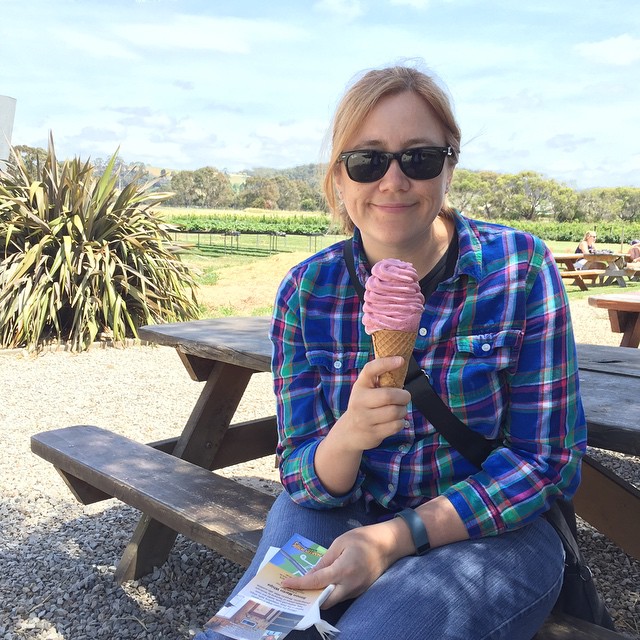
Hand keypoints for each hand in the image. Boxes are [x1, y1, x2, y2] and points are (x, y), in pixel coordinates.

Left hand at [281, 521, 402, 608]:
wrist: (388, 544)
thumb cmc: (363, 538)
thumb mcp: (340, 542)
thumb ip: (325, 560)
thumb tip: (312, 574)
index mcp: (343, 569)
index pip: (317, 582)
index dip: (300, 584)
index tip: (286, 584)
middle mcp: (350, 585)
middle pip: (325, 601)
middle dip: (309, 599)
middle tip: (295, 591)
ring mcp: (356, 590)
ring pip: (334, 600)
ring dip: (319, 597)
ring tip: (306, 588)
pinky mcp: (360, 590)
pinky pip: (342, 596)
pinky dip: (330, 593)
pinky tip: (323, 585)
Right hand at [336, 356, 411, 451]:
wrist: (349, 432)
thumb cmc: (364, 406)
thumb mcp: (365, 391)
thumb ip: (379, 380)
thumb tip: (401, 364)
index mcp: (360, 386)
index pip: (370, 370)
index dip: (386, 363)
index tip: (400, 360)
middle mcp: (359, 401)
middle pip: (388, 395)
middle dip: (403, 396)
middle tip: (405, 397)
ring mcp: (365, 418)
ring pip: (395, 412)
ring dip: (403, 410)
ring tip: (399, 410)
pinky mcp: (373, 433)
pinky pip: (396, 426)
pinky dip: (400, 422)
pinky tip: (394, 421)